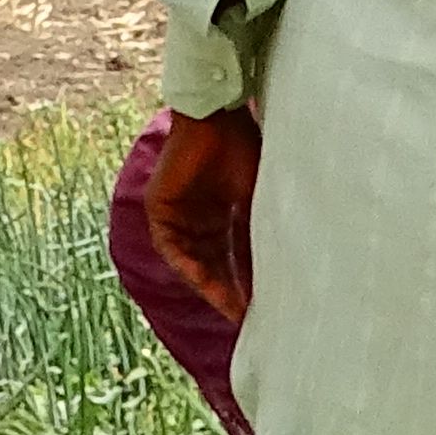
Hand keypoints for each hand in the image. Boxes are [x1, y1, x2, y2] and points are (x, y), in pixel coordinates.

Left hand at [146, 106, 261, 323]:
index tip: (262, 307)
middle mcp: (198, 219)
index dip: (246, 281)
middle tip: (246, 316)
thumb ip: (255, 232)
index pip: (233, 256)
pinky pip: (171, 246)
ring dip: (209, 283)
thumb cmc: (243, 148)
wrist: (217, 119)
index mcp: (222, 214)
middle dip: (228, 290)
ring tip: (228, 305)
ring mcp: (177, 216)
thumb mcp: (255, 198)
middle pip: (212, 263)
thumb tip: (276, 268)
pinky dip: (186, 263)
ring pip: (192, 260)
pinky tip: (202, 280)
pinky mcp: (160, 209)